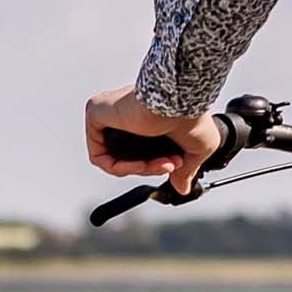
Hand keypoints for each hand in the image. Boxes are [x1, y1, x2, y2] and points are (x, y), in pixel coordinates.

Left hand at [84, 86, 222, 196]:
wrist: (181, 103)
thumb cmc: (192, 116)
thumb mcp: (197, 148)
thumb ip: (185, 169)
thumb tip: (182, 188)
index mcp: (147, 116)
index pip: (142, 150)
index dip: (156, 165)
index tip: (174, 166)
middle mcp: (127, 113)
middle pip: (129, 156)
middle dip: (151, 168)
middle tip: (170, 166)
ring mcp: (110, 113)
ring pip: (115, 158)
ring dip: (138, 170)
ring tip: (161, 165)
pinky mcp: (95, 113)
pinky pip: (99, 155)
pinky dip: (118, 167)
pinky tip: (139, 165)